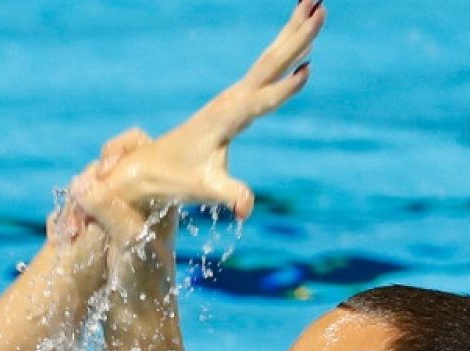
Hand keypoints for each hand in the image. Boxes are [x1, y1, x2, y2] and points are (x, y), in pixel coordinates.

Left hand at [92, 0, 324, 225]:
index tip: (308, 69)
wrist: (149, 167)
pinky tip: (296, 33)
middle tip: (320, 8)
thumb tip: (246, 210)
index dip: (283, 89)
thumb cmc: (176, 178)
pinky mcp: (235, 99)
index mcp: (226, 119)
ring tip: (315, 3)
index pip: (260, 101)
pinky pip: (264, 68)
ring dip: (292, 32)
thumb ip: (228, 195)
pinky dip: (283, 47)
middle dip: (294, 37)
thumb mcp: (203, 189)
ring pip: (269, 59)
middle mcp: (230, 101)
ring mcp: (233, 96)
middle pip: (269, 64)